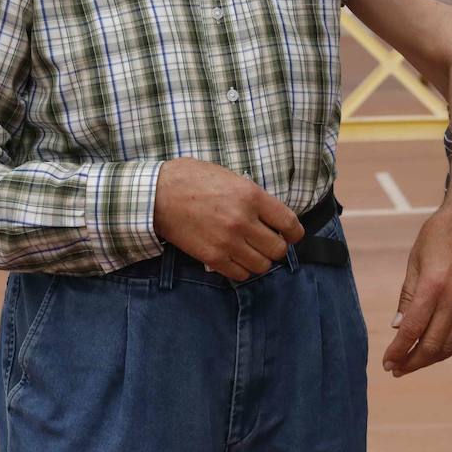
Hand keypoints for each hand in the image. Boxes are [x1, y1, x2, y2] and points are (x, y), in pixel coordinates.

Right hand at [153, 158, 303, 281]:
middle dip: (277, 247)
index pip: (289, 223)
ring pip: (262, 265)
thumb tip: (270, 213)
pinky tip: (236, 259)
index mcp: (252, 196)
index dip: (295, 233)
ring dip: (260, 260)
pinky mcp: (212, 257)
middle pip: (278, 249)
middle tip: (268, 242)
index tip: (291, 235)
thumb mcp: (231, 176)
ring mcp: (228, 241)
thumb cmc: (192, 179)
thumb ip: (253, 196)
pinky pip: (240, 274)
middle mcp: (243, 221)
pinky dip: (242, 270)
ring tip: (252, 251)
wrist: (157, 194)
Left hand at [382, 201, 451, 376]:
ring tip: (411, 363)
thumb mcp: (415, 262)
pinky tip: (433, 351)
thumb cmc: (439, 236)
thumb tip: (399, 328)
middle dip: (412, 362)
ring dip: (429, 359)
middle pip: (432, 345)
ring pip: (450, 346)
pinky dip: (447, 349)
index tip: (386, 362)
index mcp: (434, 286)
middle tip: (395, 369)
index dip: (398, 350)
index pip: (413, 330)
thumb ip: (408, 297)